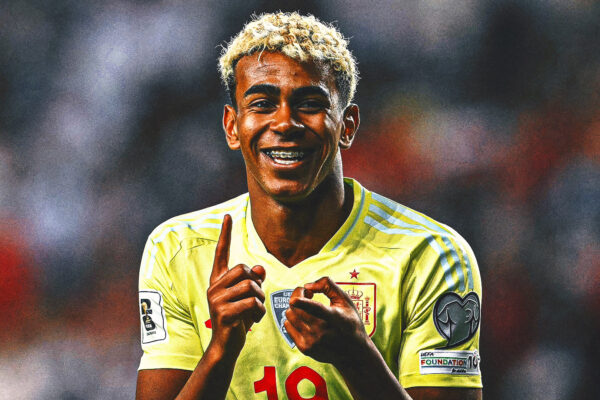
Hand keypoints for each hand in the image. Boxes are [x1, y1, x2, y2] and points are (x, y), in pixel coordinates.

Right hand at [206, 214, 265, 358]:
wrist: (226, 346)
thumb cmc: (238, 320)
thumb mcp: (247, 298)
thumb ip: (253, 281)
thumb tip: (259, 269)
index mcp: (218, 281)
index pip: (222, 253)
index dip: (226, 234)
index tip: (228, 216)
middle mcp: (214, 287)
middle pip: (244, 270)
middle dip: (256, 285)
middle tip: (254, 301)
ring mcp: (216, 300)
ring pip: (251, 286)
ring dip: (260, 300)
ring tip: (253, 312)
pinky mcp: (224, 313)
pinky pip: (252, 302)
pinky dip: (258, 312)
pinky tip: (251, 322)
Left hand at [284, 277, 368, 365]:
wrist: (353, 353)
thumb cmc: (349, 322)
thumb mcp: (345, 301)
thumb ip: (328, 286)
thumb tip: (307, 286)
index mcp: (335, 318)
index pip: (317, 310)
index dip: (304, 303)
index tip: (294, 300)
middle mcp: (322, 332)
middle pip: (297, 308)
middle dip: (299, 295)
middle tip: (308, 294)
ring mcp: (312, 342)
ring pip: (290, 315)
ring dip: (295, 307)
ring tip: (306, 307)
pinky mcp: (305, 348)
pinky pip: (287, 326)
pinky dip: (292, 319)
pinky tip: (304, 319)